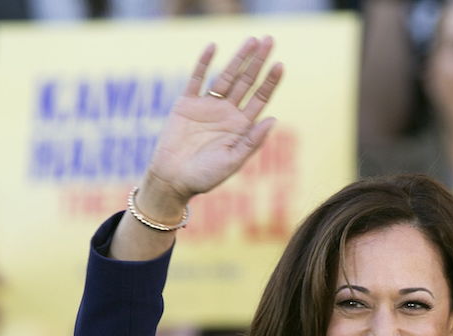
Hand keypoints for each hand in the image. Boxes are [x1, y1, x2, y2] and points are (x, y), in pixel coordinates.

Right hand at [137, 37, 283, 217]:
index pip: (260, 98)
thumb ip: (252, 141)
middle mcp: (226, 112)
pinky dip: (203, 63)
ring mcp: (207, 106)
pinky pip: (196, 79)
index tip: (280, 65)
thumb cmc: (204, 177)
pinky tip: (213, 47)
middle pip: (246, 81)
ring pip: (226, 76)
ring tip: (251, 40)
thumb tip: (274, 119)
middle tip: (269, 39)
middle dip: (258, 61)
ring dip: (238, 58)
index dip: (270, 82)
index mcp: (241, 126)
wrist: (172, 179)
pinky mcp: (186, 104)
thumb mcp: (232, 161)